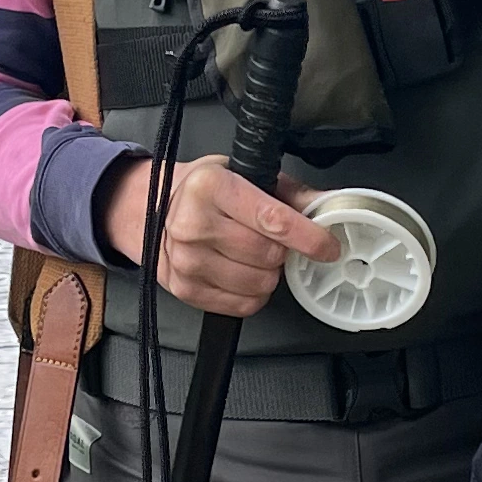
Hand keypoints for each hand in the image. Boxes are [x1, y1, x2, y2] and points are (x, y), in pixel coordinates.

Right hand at [95, 151, 338, 315]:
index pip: (272, 219)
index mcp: (211, 187)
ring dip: (268, 274)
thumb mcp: (246, 176)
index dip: (309, 237)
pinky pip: (242, 305)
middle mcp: (192, 223)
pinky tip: (242, 274)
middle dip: (282, 252)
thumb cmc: (206, 192)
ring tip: (253, 256)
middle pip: (268, 255)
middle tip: (272, 242)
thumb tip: (330, 208)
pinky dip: (253, 295)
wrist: (151, 211)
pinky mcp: (184, 288)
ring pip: (259, 284)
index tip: (328, 247)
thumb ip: (291, 194)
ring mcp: (185, 260)